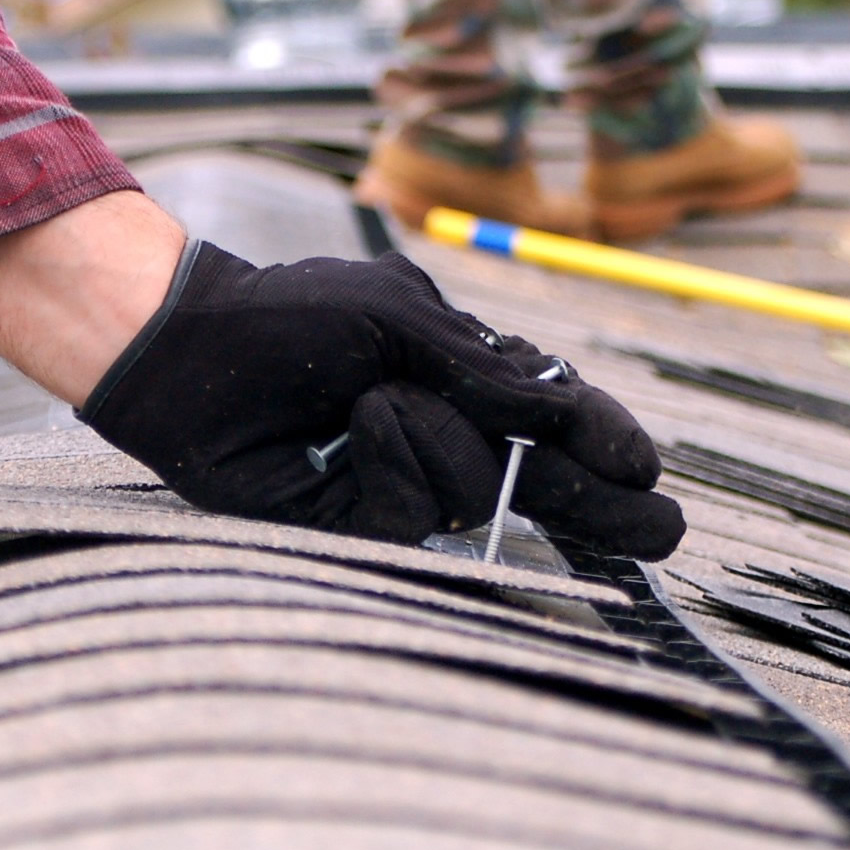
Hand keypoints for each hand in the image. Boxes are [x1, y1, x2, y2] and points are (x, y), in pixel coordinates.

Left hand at [76, 243, 686, 561]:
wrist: (189, 346)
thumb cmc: (291, 316)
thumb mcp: (405, 323)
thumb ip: (493, 372)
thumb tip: (573, 415)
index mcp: (463, 382)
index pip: (553, 424)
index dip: (604, 448)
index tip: (645, 472)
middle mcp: (442, 439)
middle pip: (542, 487)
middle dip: (602, 509)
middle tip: (660, 533)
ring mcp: (402, 486)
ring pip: (476, 492)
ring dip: (437, 436)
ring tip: (369, 401)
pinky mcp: (354, 526)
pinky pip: (413, 513)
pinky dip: (395, 459)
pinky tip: (355, 426)